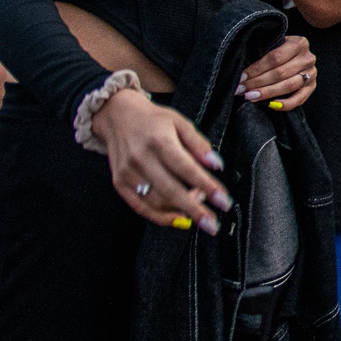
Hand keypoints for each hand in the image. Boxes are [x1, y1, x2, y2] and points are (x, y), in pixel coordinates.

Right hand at [96, 87, 229, 232]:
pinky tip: (177, 218)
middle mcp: (141, 158)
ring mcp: (128, 173)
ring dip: (180, 211)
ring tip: (198, 211)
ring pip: (156, 202)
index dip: (207, 187)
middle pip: (171, 191)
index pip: (187, 169)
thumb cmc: (154, 120)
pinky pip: (140, 206)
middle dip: (195, 210)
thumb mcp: (181, 123)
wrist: (117, 116)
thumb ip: (199, 144)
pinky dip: (160, 216)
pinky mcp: (119, 183)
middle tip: (213, 224)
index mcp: (160, 140)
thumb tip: (217, 165)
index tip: (223, 201)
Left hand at [236, 34, 317, 110]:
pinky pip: (299, 99)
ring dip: (267, 93)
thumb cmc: (278, 50)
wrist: (295, 55)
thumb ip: (264, 52)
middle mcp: (308, 58)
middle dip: (258, 82)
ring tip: (251, 96)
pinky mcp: (312, 87)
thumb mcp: (274, 44)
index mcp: (299, 43)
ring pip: (288, 86)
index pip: (275, 58)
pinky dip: (285, 104)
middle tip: (242, 89)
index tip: (241, 77)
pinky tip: (270, 105)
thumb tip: (243, 71)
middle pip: (280, 73)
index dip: (257, 69)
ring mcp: (312, 73)